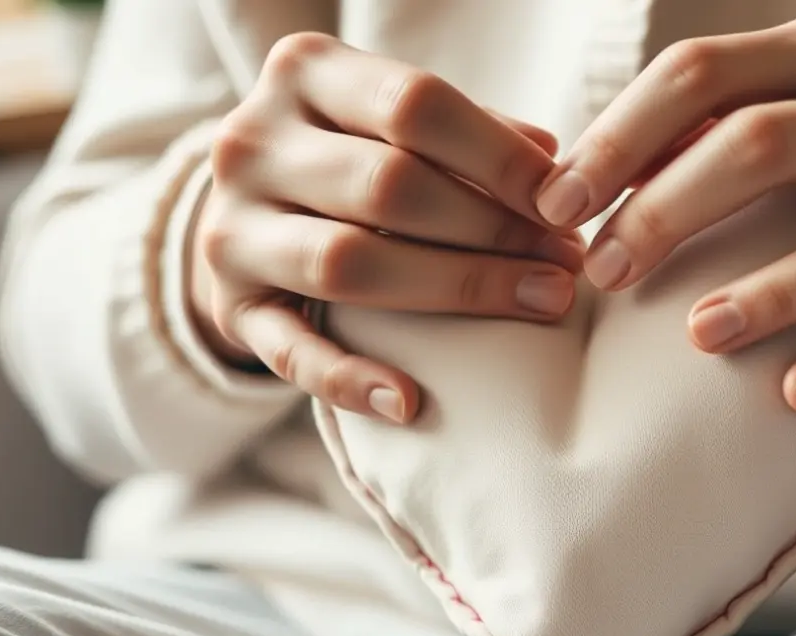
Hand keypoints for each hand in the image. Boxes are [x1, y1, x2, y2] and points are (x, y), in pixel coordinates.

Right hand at [191, 33, 581, 421]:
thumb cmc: (350, 154)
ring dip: (459, 287)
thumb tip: (550, 163)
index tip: (565, 200)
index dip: (501, 157)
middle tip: (566, 260)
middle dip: (494, 228)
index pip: (414, 103)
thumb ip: (468, 130)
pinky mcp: (228, 305)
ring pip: (347, 262)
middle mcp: (251, 141)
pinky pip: (288, 352)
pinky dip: (350, 381)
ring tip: (540, 301)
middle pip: (388, 186)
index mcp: (304, 73)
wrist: (246, 207)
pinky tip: (409, 402)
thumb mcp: (392, 119)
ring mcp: (229, 227)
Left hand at [534, 7, 795, 412]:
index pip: (702, 73)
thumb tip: (575, 186)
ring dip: (770, 294)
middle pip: (764, 145)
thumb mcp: (786, 109)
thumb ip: (697, 132)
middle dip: (668, 211)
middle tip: (604, 275)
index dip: (618, 138)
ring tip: (697, 336)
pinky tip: (795, 394)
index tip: (557, 206)